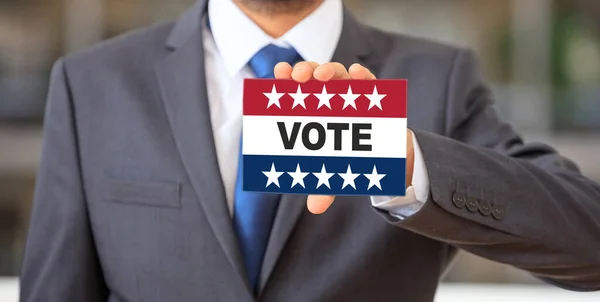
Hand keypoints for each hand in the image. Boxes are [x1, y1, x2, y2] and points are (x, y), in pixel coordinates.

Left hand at [274, 61, 414, 213]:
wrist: (381, 154)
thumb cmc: (347, 157)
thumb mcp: (333, 173)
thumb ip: (323, 187)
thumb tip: (316, 208)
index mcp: (312, 108)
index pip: (295, 89)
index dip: (285, 79)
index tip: (279, 72)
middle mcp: (329, 96)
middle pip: (313, 75)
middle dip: (304, 70)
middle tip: (297, 76)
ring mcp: (351, 93)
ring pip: (337, 73)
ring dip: (328, 70)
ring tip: (321, 76)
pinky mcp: (373, 95)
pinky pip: (368, 81)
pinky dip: (362, 75)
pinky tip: (357, 73)